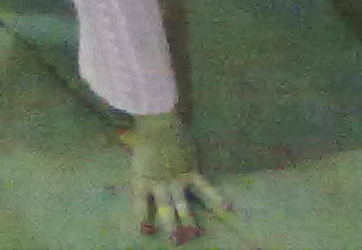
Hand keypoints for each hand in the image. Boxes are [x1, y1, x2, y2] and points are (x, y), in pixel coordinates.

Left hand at [126, 111, 229, 243]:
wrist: (157, 123)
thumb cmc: (143, 136)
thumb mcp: (135, 156)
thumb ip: (141, 169)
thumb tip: (138, 170)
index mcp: (141, 180)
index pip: (140, 204)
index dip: (142, 218)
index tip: (145, 231)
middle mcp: (159, 185)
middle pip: (165, 210)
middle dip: (170, 226)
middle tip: (175, 240)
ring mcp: (176, 180)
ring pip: (183, 205)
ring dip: (188, 220)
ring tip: (192, 234)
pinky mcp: (191, 172)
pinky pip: (204, 187)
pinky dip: (216, 197)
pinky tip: (226, 207)